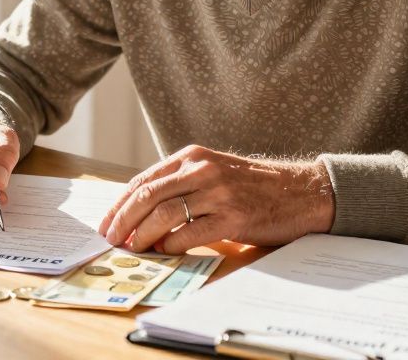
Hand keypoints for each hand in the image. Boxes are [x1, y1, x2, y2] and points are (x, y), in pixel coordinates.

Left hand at [97, 145, 334, 253]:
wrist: (300, 191)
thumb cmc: (252, 186)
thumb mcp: (213, 171)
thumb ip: (180, 183)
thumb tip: (140, 212)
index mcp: (192, 156)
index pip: (144, 180)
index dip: (120, 204)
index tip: (106, 222)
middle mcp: (202, 169)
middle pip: (148, 195)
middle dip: (123, 220)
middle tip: (111, 239)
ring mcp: (218, 192)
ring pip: (165, 214)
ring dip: (143, 235)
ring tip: (133, 248)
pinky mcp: (234, 217)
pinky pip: (191, 232)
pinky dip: (172, 245)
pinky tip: (165, 251)